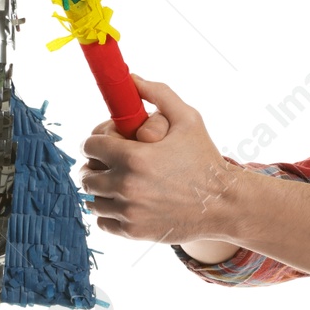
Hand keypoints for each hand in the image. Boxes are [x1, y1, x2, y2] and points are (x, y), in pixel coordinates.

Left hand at [79, 74, 239, 244]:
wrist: (223, 204)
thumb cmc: (205, 158)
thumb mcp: (188, 119)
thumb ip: (157, 93)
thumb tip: (131, 78)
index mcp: (134, 156)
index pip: (90, 145)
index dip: (97, 140)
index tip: (110, 142)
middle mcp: (126, 186)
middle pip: (87, 173)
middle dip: (97, 164)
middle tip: (113, 163)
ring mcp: (128, 212)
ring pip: (92, 199)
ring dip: (101, 189)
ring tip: (119, 182)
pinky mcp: (132, 231)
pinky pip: (102, 221)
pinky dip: (109, 212)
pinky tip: (126, 202)